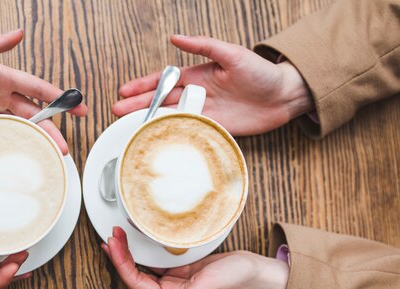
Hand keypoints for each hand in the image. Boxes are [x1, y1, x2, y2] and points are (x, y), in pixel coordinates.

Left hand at [0, 29, 87, 153]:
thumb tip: (18, 33)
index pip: (35, 88)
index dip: (58, 97)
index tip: (78, 106)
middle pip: (32, 112)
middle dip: (51, 128)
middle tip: (65, 147)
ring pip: (18, 124)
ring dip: (34, 138)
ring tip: (49, 155)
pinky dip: (12, 142)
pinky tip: (21, 152)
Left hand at [101, 227, 288, 288]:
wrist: (255, 271)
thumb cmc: (236, 282)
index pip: (137, 285)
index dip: (121, 266)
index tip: (112, 245)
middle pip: (134, 275)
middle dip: (119, 256)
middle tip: (111, 235)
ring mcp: (173, 279)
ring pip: (142, 266)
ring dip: (128, 252)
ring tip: (116, 235)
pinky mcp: (179, 267)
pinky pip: (155, 258)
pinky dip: (143, 248)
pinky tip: (136, 238)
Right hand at [112, 35, 313, 135]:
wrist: (284, 97)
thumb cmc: (261, 72)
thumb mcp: (232, 54)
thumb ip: (204, 45)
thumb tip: (177, 37)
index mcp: (198, 75)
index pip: (164, 80)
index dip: (143, 85)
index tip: (125, 91)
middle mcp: (197, 94)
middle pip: (161, 101)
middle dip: (138, 106)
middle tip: (117, 112)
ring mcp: (203, 112)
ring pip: (169, 117)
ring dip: (148, 121)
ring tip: (128, 126)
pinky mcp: (213, 128)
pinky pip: (187, 131)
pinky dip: (170, 135)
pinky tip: (155, 138)